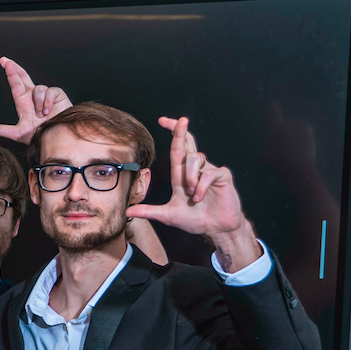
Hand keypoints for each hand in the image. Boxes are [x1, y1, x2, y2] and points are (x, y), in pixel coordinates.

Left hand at [0, 57, 71, 143]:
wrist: (56, 136)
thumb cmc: (39, 134)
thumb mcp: (18, 133)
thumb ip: (2, 130)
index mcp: (23, 102)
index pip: (15, 84)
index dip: (10, 73)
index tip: (4, 62)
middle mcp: (33, 96)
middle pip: (23, 77)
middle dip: (15, 69)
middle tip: (5, 61)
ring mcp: (45, 94)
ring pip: (38, 88)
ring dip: (38, 103)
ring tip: (41, 115)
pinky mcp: (56, 94)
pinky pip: (49, 91)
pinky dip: (47, 102)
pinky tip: (48, 111)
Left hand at [126, 116, 260, 269]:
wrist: (216, 228)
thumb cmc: (195, 219)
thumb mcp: (168, 215)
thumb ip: (149, 211)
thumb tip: (128, 211)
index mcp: (182, 175)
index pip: (177, 149)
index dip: (173, 134)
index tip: (163, 120)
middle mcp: (195, 169)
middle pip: (188, 144)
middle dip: (182, 131)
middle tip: (181, 120)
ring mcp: (210, 171)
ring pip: (195, 160)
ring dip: (190, 178)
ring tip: (191, 195)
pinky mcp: (222, 176)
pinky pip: (209, 173)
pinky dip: (200, 186)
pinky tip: (199, 197)